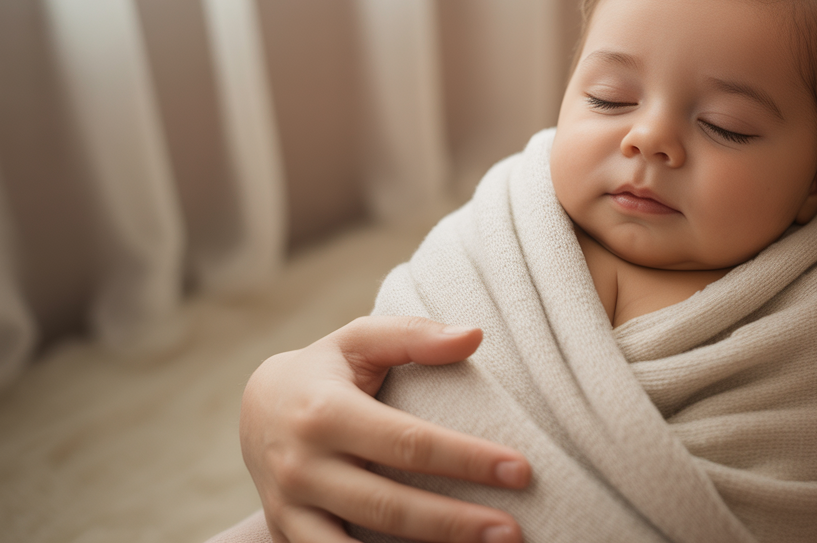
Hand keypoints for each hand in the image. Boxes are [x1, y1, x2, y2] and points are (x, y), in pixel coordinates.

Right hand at [240, 316, 530, 542]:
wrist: (254, 410)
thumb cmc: (326, 371)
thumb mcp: (361, 340)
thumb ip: (416, 336)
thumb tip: (474, 336)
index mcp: (324, 412)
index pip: (407, 443)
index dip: (466, 459)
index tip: (520, 470)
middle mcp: (301, 467)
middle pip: (389, 506)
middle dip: (455, 524)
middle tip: (514, 531)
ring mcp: (290, 510)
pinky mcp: (287, 536)